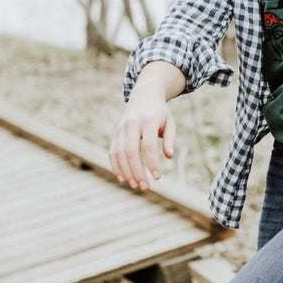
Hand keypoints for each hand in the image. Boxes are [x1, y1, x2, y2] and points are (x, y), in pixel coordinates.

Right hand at [109, 62, 185, 189]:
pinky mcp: (115, 133)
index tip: (157, 177)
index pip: (149, 145)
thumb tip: (169, 156)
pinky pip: (112, 152)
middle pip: (130, 151)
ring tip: (135, 185)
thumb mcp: (170, 122)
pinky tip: (123, 178)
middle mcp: (132, 124)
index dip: (152, 162)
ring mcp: (121, 128)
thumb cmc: (160, 113)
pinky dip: (116, 166)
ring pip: (119, 153)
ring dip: (126, 172)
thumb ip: (170, 139)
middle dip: (137, 171)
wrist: (144, 96)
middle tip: (145, 187)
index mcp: (148, 120)